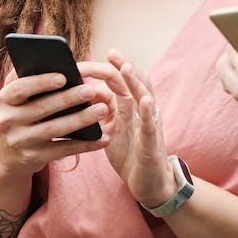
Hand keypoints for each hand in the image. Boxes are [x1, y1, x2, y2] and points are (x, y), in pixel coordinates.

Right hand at [0, 68, 110, 182]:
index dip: (41, 82)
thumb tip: (55, 61)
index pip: (20, 88)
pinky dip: (85, 144)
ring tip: (102, 109)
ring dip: (81, 119)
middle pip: (42, 108)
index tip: (63, 76)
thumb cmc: (20, 114)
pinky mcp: (35, 157)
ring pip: (55, 129)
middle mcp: (9, 120)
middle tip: (91, 90)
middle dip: (68, 98)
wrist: (8, 155)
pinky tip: (103, 138)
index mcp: (5, 99)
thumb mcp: (15, 98)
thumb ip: (27, 79)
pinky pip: (64, 150)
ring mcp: (21, 141)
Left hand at [88, 52, 179, 208]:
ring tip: (127, 67)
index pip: (122, 81)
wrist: (149, 184)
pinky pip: (151, 126)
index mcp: (130, 108)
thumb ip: (101, 110)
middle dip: (122, 67)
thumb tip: (85, 92)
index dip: (111, 67)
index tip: (103, 54)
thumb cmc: (130, 154)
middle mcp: (142, 112)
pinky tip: (143, 101)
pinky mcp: (152, 144)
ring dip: (136, 82)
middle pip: (134, 83)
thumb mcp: (111, 128)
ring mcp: (149, 126)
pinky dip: (147, 112)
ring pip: (145, 98)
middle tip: (110, 53)